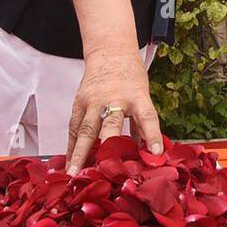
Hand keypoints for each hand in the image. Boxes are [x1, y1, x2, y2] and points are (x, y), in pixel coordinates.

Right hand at [66, 45, 162, 173]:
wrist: (110, 52)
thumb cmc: (130, 77)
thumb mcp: (143, 95)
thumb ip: (142, 124)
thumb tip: (146, 154)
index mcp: (137, 96)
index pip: (148, 117)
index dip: (153, 135)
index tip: (156, 153)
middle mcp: (114, 98)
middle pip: (110, 125)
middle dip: (107, 148)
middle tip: (104, 171)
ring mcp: (94, 100)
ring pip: (86, 130)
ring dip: (80, 153)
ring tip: (74, 174)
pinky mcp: (79, 102)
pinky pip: (74, 128)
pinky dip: (72, 147)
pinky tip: (70, 163)